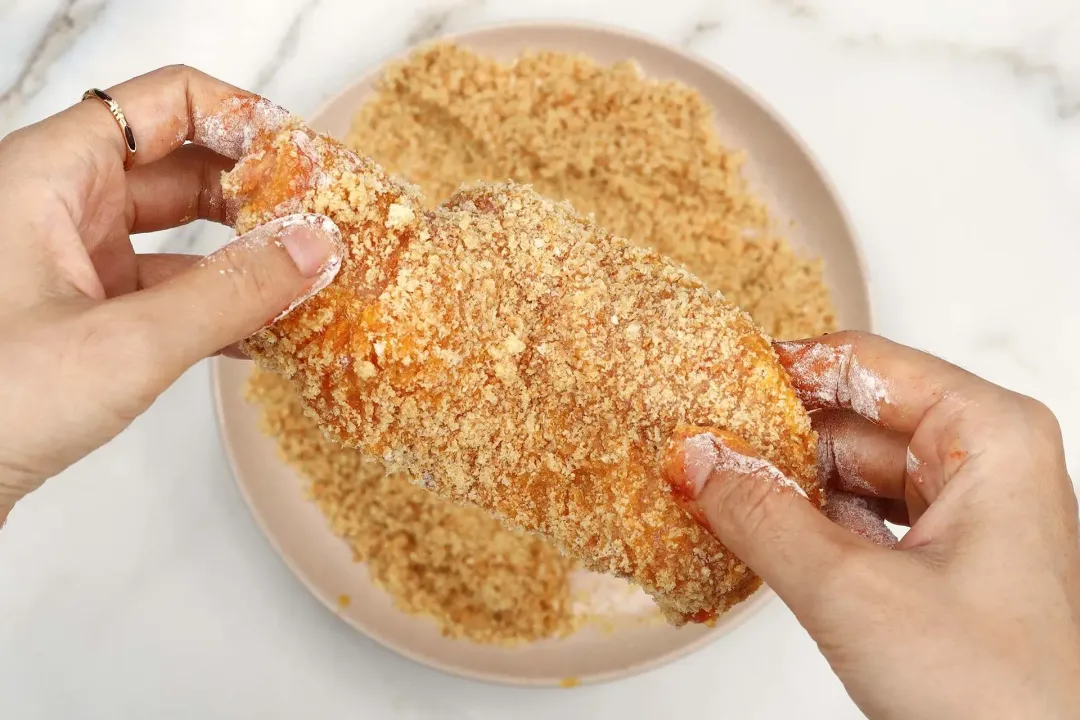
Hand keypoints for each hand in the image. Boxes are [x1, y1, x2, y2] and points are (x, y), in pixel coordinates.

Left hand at [0, 66, 341, 523]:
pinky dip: (218, 306)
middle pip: (182, 165)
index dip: (243, 119)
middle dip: (258, 194)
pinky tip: (267, 334)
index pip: (167, 102)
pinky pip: (167, 291)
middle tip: (323, 226)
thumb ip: (232, 292)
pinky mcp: (82, 316)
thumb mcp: (127, 342)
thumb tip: (316, 248)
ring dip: (244, 256)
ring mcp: (70, 262)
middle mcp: (61, 206)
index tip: (306, 163)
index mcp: (52, 174)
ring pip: (179, 234)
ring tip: (309, 280)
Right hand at [665, 331, 1079, 718]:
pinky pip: (859, 519)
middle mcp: (982, 462)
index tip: (711, 384)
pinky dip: (806, 526)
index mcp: (989, 435)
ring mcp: (963, 514)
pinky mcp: (941, 562)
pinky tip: (756, 533)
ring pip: (851, 472)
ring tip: (716, 489)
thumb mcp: (853, 592)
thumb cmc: (1001, 698)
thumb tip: (697, 459)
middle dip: (775, 438)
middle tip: (698, 446)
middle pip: (853, 418)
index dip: (782, 371)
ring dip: (785, 487)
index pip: (864, 365)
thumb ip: (761, 516)